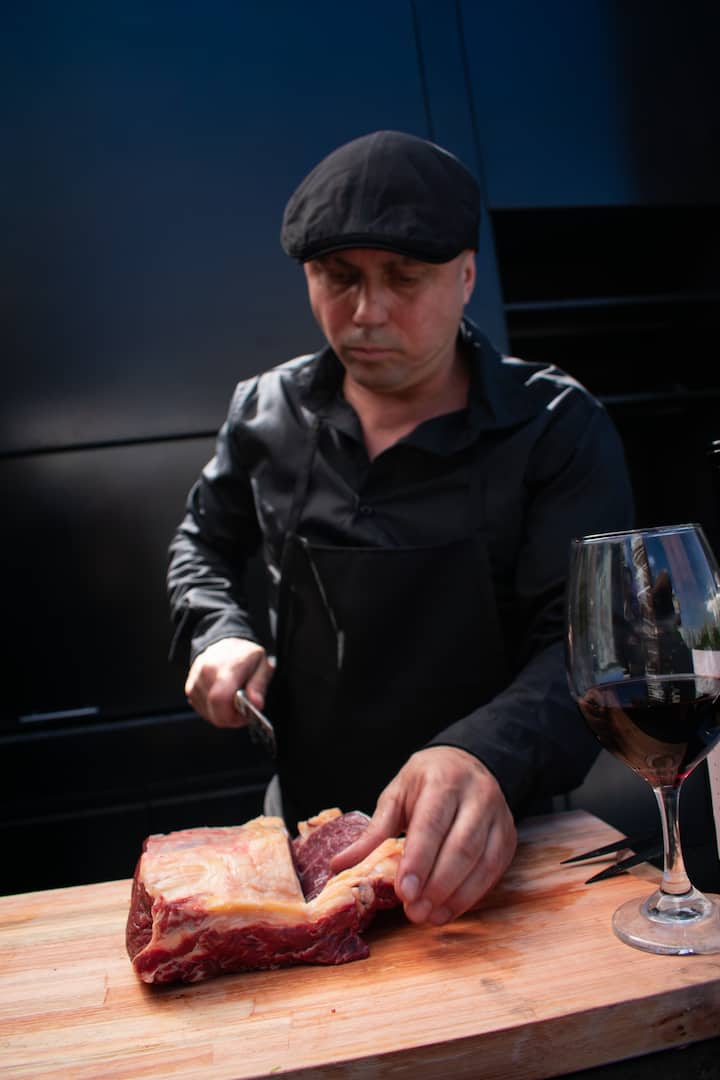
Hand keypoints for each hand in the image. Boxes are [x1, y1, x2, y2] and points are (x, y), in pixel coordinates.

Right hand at [184, 637, 272, 727]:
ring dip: (223, 714)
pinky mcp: (190, 688)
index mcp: (226, 666)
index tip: (246, 715)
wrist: (226, 644)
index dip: (233, 715)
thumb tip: (256, 704)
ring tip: (233, 699)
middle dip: (231, 718)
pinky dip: (214, 710)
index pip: (220, 699)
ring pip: (209, 713)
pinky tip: (223, 698)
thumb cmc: (245, 655)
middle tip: (242, 710)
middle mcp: (206, 672)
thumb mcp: (262, 665)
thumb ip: (259, 685)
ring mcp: (195, 681)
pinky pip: (202, 710)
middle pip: (215, 712)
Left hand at [330, 746, 516, 924]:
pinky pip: (494, 871)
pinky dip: (472, 895)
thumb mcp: (395, 797)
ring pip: (482, 862)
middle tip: (414, 912)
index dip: (419, 861)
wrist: (466, 762)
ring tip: (429, 917)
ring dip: (455, 896)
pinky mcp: (507, 836)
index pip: (432, 825)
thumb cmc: (425, 782)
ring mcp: (497, 816)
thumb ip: (373, 833)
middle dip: (437, 885)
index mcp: (443, 781)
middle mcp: (477, 796)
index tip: (404, 892)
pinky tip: (449, 910)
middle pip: (461, 847)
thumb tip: (338, 865)